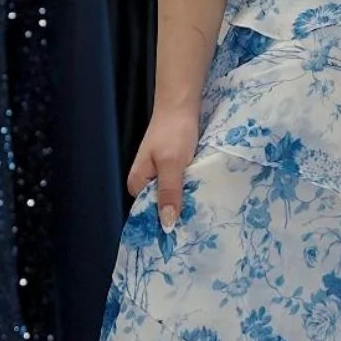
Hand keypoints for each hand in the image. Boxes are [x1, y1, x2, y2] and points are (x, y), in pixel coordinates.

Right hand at [127, 104, 200, 230]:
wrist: (181, 104)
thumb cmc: (174, 133)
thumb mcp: (172, 165)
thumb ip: (169, 193)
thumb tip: (167, 224)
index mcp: (137, 184)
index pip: (148, 214)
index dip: (164, 224)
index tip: (183, 236)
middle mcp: (145, 181)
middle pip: (160, 206)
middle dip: (177, 214)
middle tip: (198, 227)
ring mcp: (158, 173)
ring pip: (172, 196)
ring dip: (186, 202)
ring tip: (203, 217)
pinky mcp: (171, 167)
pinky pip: (179, 185)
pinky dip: (189, 189)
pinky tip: (202, 196)